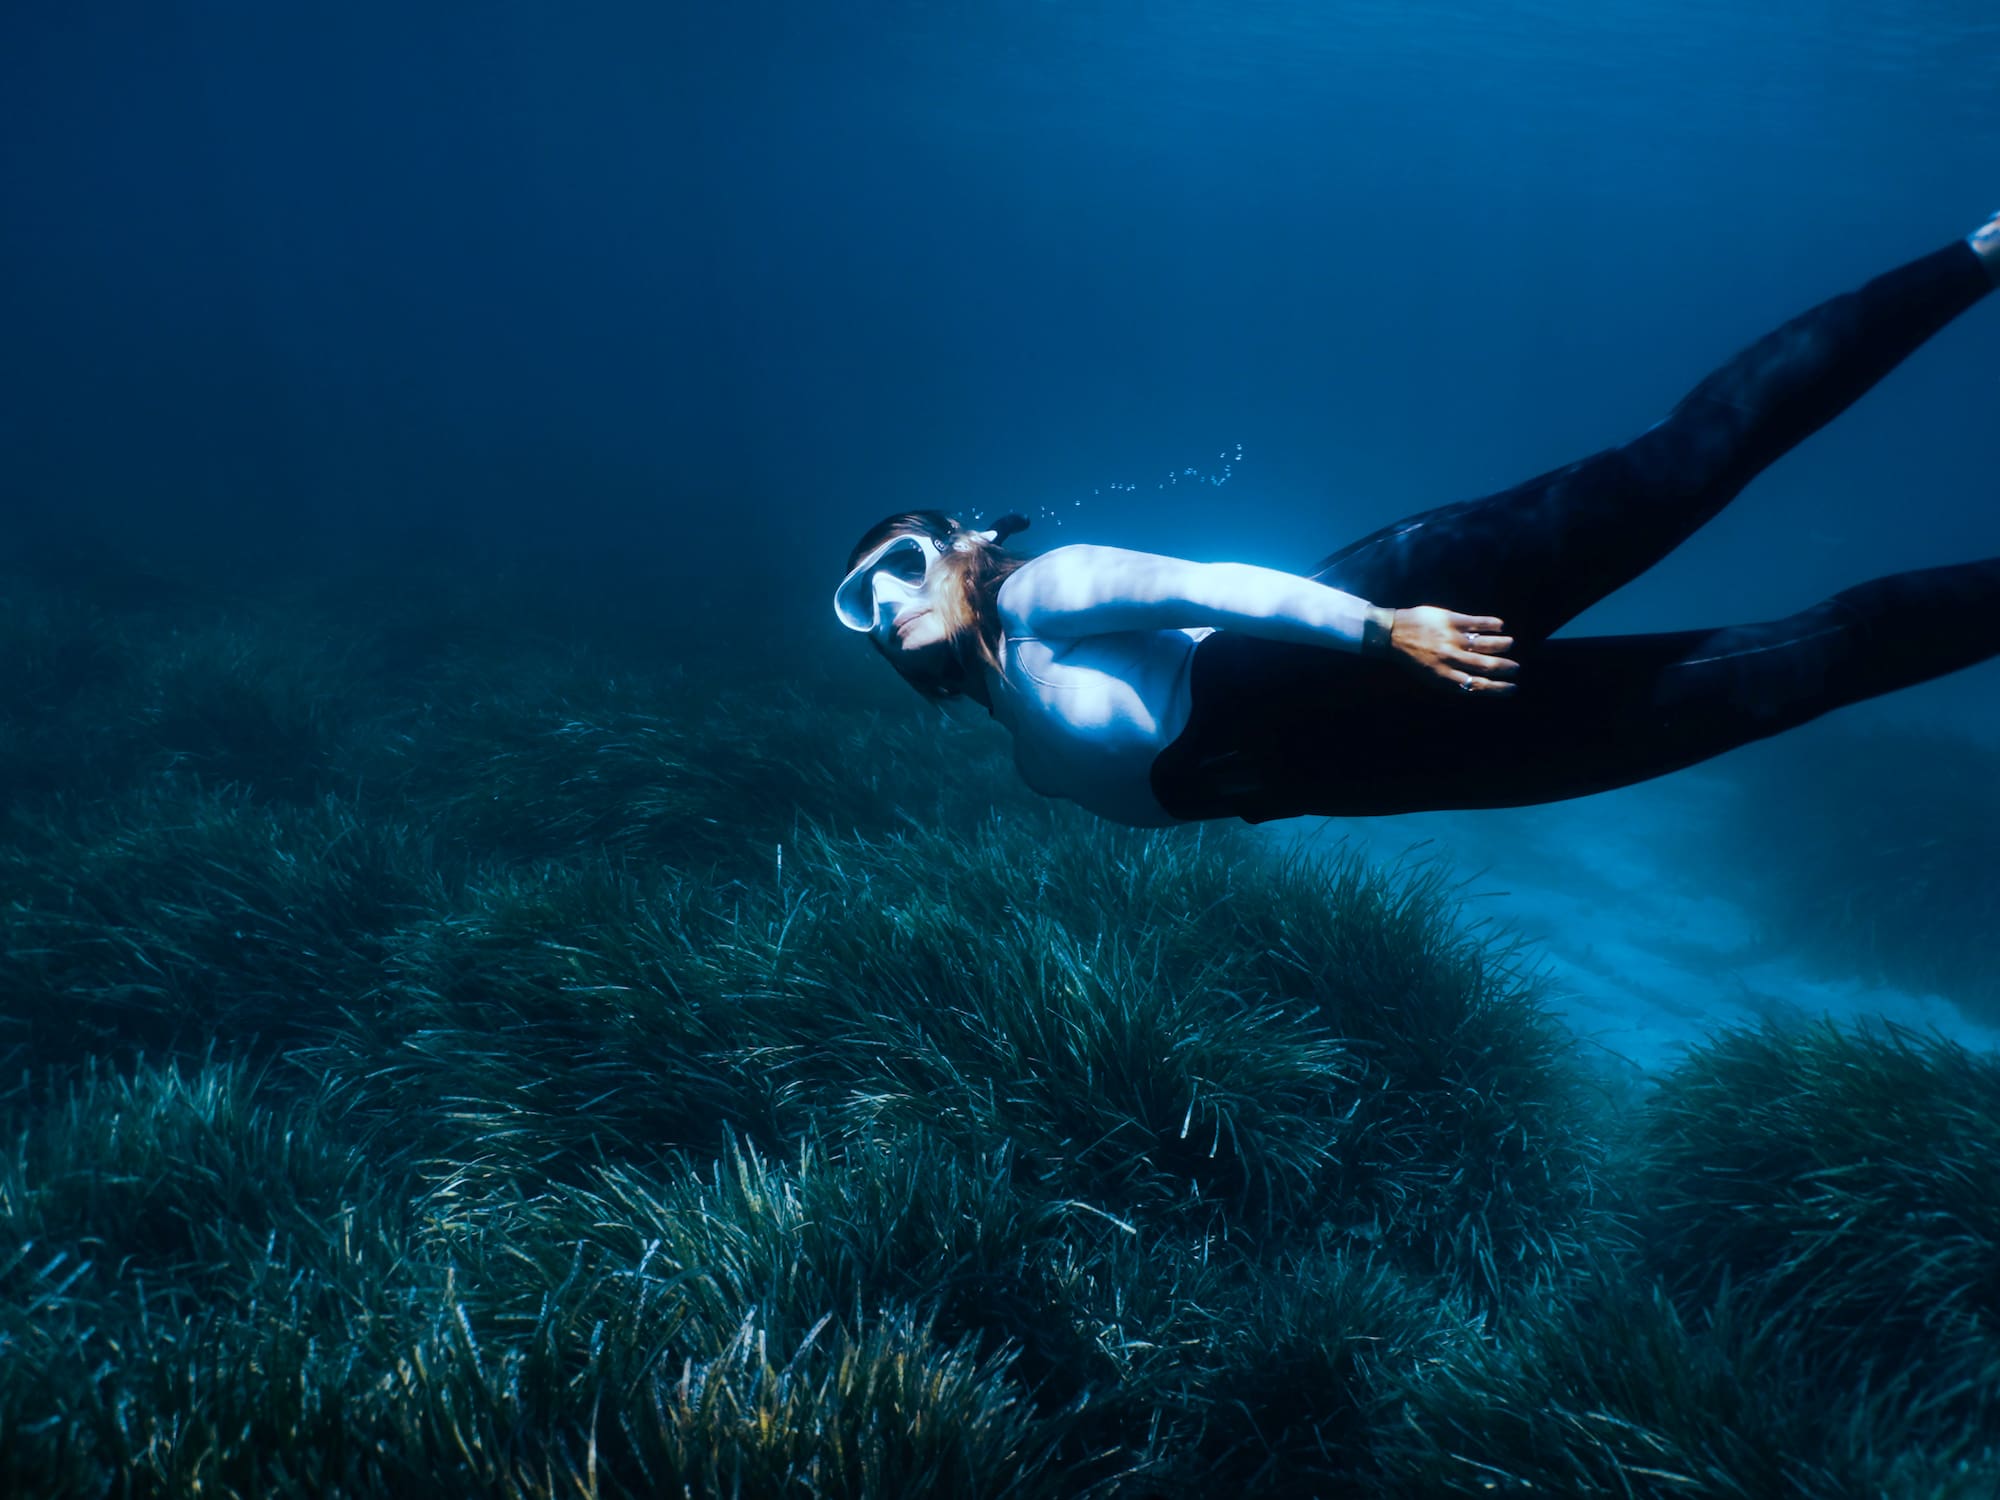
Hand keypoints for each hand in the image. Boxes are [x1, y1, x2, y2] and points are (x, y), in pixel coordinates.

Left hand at [1390, 606, 1518, 694]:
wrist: (1391, 633)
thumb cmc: (1411, 658)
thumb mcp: (1429, 676)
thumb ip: (1453, 679)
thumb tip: (1478, 684)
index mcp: (1444, 677)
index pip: (1478, 685)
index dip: (1499, 688)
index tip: (1513, 688)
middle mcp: (1450, 659)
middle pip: (1486, 665)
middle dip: (1506, 667)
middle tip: (1516, 667)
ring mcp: (1451, 639)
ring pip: (1486, 643)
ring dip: (1502, 644)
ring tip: (1509, 644)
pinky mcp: (1451, 620)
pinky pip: (1478, 622)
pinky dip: (1493, 624)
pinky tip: (1500, 626)